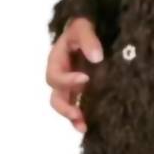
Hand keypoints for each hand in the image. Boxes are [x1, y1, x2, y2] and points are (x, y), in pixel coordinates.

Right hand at [46, 16, 102, 132]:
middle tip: (77, 114)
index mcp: (57, 61)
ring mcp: (72, 86)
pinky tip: (93, 126)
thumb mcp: (83, 26)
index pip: (56, 75)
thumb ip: (88, 39)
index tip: (86, 79)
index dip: (67, 80)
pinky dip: (84, 116)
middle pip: (56, 96)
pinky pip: (80, 106)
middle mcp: (62, 76)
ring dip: (73, 117)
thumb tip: (96, 57)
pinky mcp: (84, 91)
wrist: (94, 27)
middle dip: (65, 108)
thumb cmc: (84, 26)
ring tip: (84, 127)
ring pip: (67, 105)